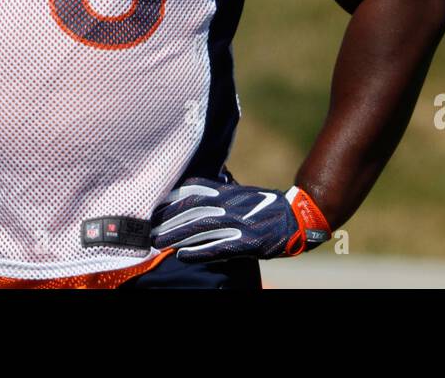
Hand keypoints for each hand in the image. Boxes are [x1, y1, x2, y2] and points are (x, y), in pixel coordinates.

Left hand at [151, 177, 330, 261]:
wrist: (297, 216)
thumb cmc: (264, 206)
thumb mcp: (239, 192)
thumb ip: (216, 191)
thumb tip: (189, 188)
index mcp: (227, 192)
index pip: (193, 191)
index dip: (171, 199)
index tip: (151, 205)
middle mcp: (230, 205)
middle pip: (192, 209)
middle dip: (167, 219)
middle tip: (147, 228)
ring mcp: (238, 223)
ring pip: (201, 228)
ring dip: (177, 235)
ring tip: (157, 242)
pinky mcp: (247, 242)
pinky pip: (219, 247)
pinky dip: (199, 251)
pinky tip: (182, 255)